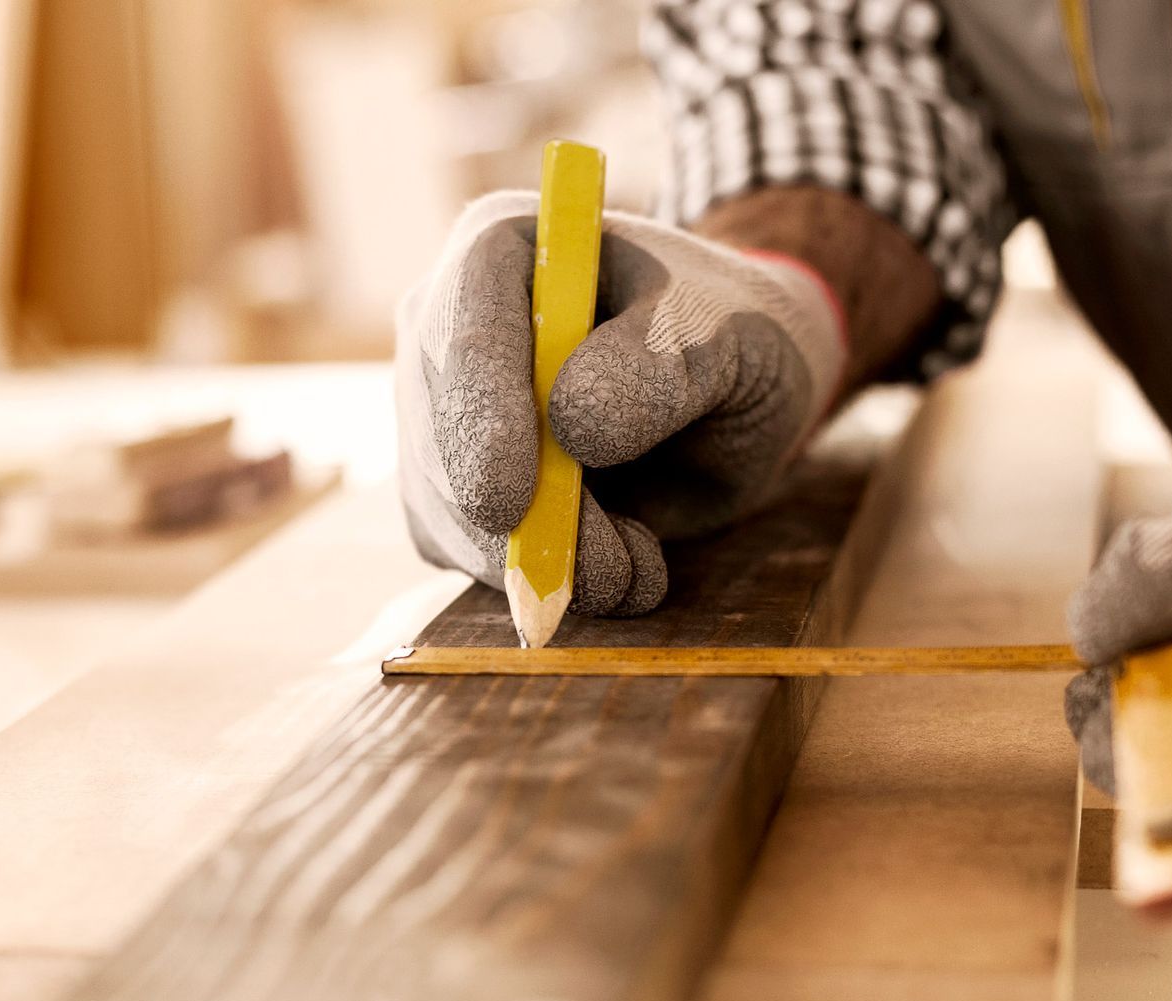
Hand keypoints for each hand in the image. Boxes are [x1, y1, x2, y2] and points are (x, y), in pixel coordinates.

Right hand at [395, 192, 845, 615]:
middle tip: (615, 572)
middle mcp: (447, 328)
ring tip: (640, 568)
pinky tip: (618, 565)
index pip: (465, 330)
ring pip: (447, 511)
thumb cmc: (731, 335)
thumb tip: (572, 426)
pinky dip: (539, 579)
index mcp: (503, 250)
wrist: (733, 387)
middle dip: (520, 524)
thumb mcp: (724, 337)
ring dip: (542, 564)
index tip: (510, 503)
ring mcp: (438, 412)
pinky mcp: (450, 488)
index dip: (480, 418)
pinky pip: (464, 553)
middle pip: (439, 436)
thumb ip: (657, 368)